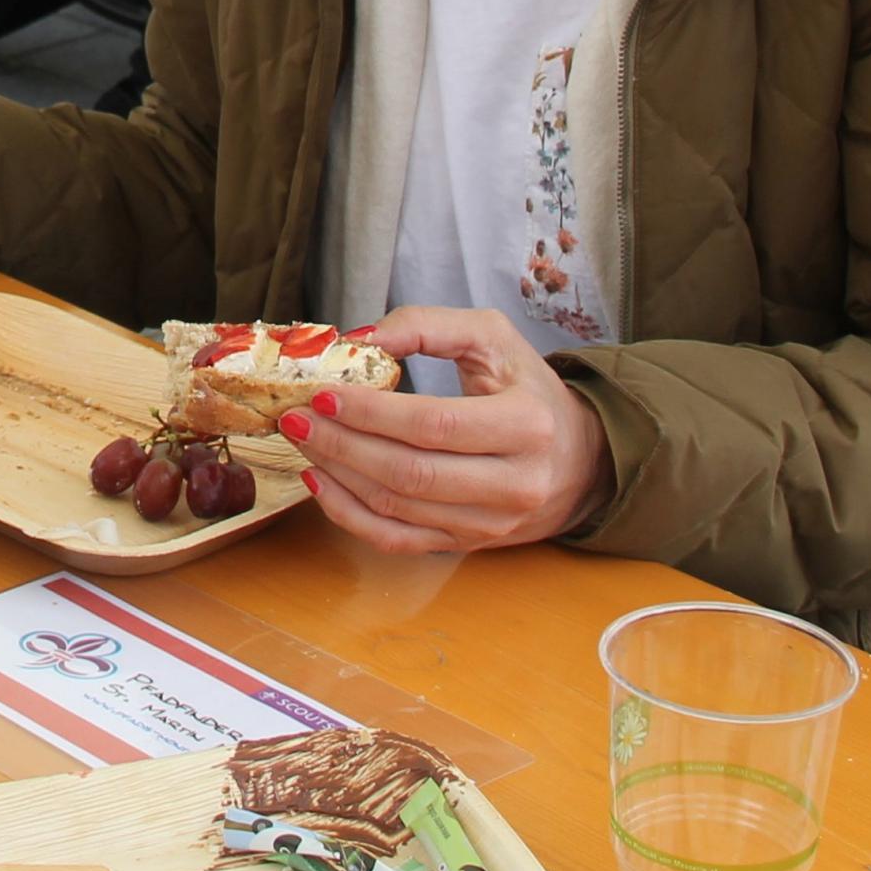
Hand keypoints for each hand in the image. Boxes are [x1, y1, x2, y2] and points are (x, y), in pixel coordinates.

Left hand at [283, 309, 613, 554]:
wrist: (575, 458)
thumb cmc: (527, 391)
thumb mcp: (493, 339)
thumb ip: (428, 326)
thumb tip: (362, 339)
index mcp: (527, 426)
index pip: (434, 425)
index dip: (371, 413)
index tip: (323, 394)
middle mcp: (515, 483)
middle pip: (410, 473)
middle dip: (341, 445)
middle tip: (295, 418)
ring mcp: (490, 523)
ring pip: (397, 509)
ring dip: (338, 475)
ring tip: (303, 440)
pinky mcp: (466, 544)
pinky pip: (396, 541)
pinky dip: (349, 515)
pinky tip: (321, 482)